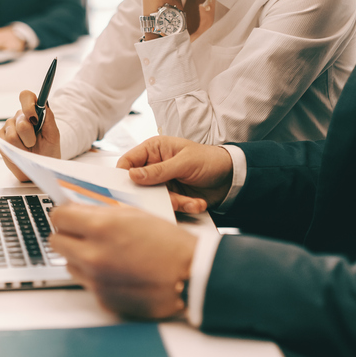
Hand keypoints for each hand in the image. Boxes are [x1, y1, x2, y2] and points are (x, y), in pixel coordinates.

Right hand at [0, 89, 60, 180]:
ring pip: (12, 136)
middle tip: (34, 143)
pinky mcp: (0, 139)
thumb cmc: (48, 151)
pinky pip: (4, 144)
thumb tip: (42, 105)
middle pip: (21, 123)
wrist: (39, 168)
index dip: (28, 105)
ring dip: (22, 147)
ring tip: (27, 150)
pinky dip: (14, 152)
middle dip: (30, 137)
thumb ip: (48, 118)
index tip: (34, 118)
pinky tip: (19, 153)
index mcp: (33, 112)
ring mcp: (8, 127)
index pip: (26, 96)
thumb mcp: (53, 135)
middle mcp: (19, 117)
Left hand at [49, 204, 195, 319]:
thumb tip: (78, 210)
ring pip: (68, 264)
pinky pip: (86, 283)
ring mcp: (96, 280)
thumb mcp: (135, 215)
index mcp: (101, 227)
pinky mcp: (102, 299)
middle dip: (66, 235)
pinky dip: (95, 276)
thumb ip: (101, 212)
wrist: (190, 277)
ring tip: (104, 253)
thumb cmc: (169, 244)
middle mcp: (93, 255)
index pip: (58, 217)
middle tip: (81, 233)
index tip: (68, 216)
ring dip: (78, 257)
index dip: (63, 214)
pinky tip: (116, 271)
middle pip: (56, 241)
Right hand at [117, 135, 233, 213]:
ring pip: (156, 199)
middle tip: (172, 198)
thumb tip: (133, 175)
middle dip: (155, 195)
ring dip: (176, 203)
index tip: (128, 189)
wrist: (231, 177)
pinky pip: (170, 206)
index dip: (124, 175)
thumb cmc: (208, 159)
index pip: (128, 162)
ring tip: (193, 201)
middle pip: (140, 185)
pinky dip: (185, 207)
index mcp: (153, 149)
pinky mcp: (173, 196)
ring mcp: (163, 182)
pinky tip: (198, 203)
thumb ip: (158, 170)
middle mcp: (155, 166)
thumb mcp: (184, 162)